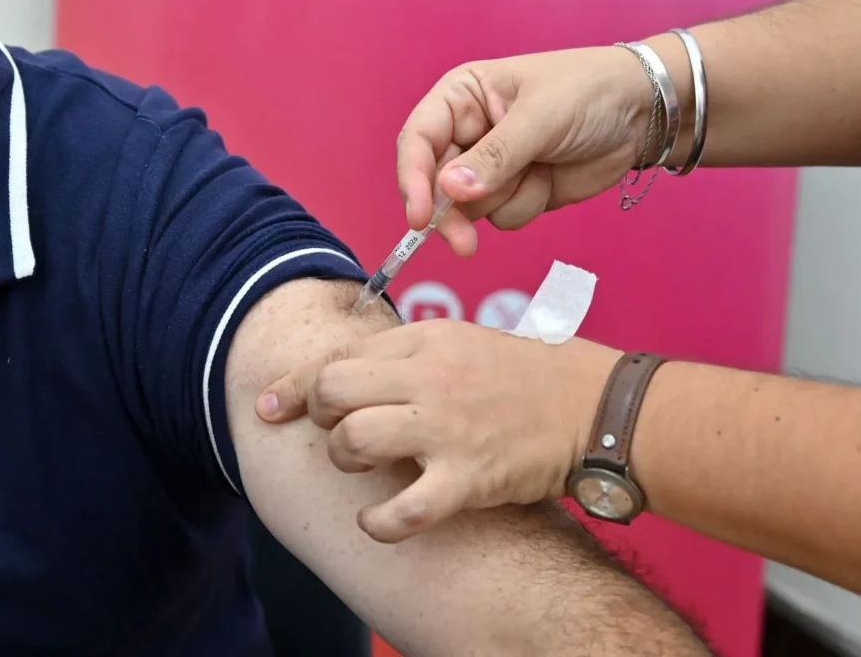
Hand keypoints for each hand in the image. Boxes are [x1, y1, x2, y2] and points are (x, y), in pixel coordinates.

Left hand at [255, 319, 621, 542]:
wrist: (591, 407)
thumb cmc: (521, 376)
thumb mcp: (461, 342)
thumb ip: (405, 355)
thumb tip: (346, 374)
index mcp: (427, 339)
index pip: (339, 357)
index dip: (293, 386)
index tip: (269, 407)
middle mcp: (431, 377)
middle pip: (334, 392)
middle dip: (320, 417)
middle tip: (338, 432)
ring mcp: (448, 428)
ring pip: (354, 440)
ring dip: (344, 459)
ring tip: (364, 467)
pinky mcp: (469, 478)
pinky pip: (403, 509)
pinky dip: (378, 521)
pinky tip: (375, 520)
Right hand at [397, 47, 652, 255]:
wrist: (642, 113)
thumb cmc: (590, 91)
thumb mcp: (541, 117)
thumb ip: (495, 156)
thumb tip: (451, 190)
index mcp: (461, 96)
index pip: (418, 140)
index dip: (413, 179)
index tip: (421, 217)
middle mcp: (466, 132)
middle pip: (434, 184)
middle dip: (452, 213)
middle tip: (465, 244)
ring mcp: (489, 166)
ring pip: (468, 208)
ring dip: (504, 201)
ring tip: (539, 172)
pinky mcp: (513, 192)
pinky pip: (500, 217)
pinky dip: (526, 206)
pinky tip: (549, 180)